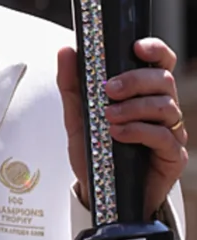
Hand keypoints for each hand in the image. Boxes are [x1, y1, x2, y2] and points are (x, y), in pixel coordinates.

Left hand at [57, 38, 187, 217]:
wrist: (99, 192)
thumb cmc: (95, 152)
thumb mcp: (77, 115)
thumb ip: (72, 83)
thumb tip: (66, 51)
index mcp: (143, 92)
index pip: (160, 62)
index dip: (155, 49)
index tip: (136, 47)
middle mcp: (161, 108)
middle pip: (164, 79)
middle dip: (136, 79)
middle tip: (109, 89)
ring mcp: (170, 131)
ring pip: (166, 106)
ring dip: (134, 107)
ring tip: (109, 117)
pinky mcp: (172, 156)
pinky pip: (164, 136)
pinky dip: (138, 131)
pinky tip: (118, 134)